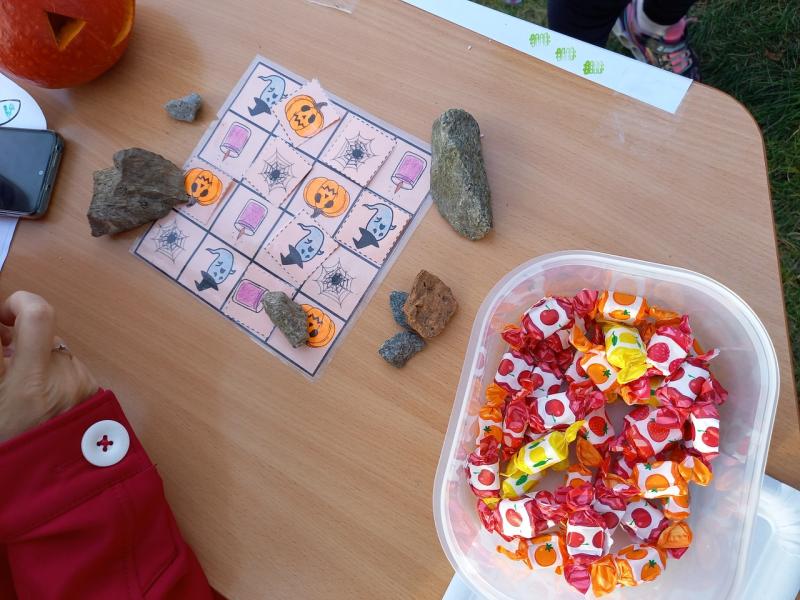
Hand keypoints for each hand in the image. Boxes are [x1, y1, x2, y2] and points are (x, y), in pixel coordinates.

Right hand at [0, 292, 97, 442]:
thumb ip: (2, 364)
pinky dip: (56, 381)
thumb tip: (5, 336)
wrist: (48, 493)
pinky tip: (45, 406)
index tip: (3, 314)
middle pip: (44, 337)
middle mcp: (64, 381)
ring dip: (39, 366)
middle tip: (4, 360)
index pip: (37, 316)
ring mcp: (86, 389)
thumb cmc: (11, 444)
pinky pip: (72, 375)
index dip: (20, 302)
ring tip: (25, 397)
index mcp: (28, 385)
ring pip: (58, 357)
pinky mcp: (99, 397)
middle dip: (20, 344)